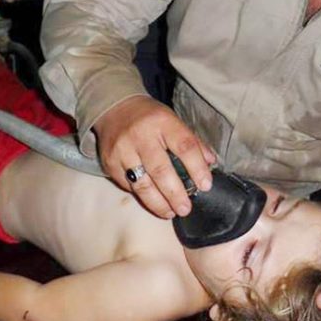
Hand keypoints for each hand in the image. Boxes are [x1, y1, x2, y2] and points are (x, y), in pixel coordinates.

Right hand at [94, 95, 216, 218]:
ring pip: (142, 183)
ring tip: (170, 212)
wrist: (114, 108)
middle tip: (186, 208)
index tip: (205, 186)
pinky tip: (153, 202)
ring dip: (158, 202)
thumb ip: (192, 141)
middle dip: (175, 194)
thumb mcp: (173, 120)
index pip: (184, 146)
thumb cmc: (151, 118)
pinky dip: (142, 197)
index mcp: (163, 121)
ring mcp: (123, 149)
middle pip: (161, 170)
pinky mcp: (109, 162)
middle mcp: (141, 135)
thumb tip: (210, 163)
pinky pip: (127, 185)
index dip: (197, 168)